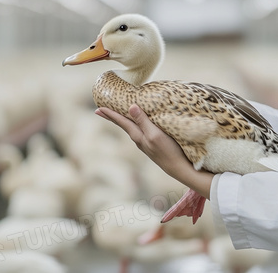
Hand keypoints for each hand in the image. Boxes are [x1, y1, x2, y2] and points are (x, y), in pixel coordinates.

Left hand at [95, 105, 212, 198]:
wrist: (179, 168)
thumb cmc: (168, 151)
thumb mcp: (155, 134)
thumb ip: (143, 121)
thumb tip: (130, 107)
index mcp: (138, 136)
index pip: (122, 122)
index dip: (111, 114)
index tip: (98, 108)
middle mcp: (139, 140)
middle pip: (123, 125)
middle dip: (112, 117)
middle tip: (99, 111)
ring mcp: (146, 143)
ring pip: (131, 128)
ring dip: (124, 120)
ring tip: (118, 114)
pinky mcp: (154, 145)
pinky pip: (140, 131)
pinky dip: (135, 125)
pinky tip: (139, 125)